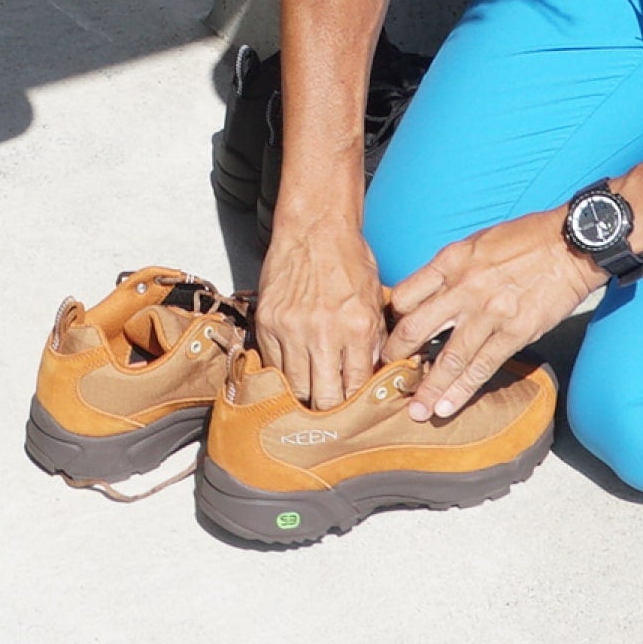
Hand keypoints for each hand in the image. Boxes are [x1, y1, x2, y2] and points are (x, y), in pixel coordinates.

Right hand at [253, 213, 388, 410]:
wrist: (315, 228)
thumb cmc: (349, 260)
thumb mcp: (376, 301)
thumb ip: (375, 342)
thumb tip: (373, 378)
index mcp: (357, 328)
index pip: (356, 389)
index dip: (356, 407)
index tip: (355, 413)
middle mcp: (323, 333)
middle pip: (323, 398)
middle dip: (331, 411)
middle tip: (333, 415)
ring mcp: (290, 329)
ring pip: (294, 388)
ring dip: (304, 395)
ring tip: (312, 396)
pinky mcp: (266, 322)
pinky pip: (272, 365)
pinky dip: (282, 373)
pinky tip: (292, 372)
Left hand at [381, 210, 603, 421]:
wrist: (571, 245)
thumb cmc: (526, 239)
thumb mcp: (477, 241)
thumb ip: (451, 268)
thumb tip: (430, 293)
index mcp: (450, 262)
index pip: (405, 296)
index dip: (393, 320)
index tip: (390, 335)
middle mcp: (463, 288)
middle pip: (416, 330)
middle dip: (397, 358)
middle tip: (388, 377)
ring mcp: (489, 314)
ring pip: (448, 358)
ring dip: (429, 388)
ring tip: (417, 411)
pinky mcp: (515, 333)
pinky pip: (482, 367)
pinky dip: (463, 390)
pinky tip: (448, 406)